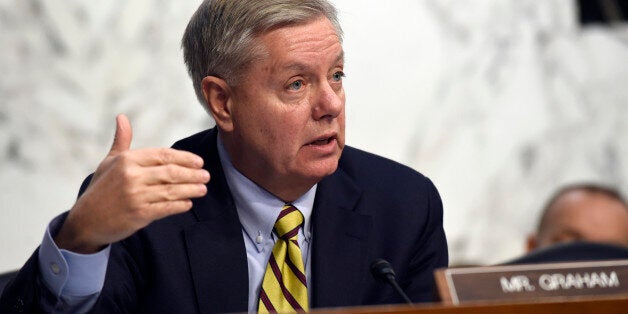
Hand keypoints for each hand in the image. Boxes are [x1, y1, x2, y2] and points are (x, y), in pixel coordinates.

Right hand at [54, 114, 209, 252]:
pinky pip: (166, 208)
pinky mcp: (139, 214)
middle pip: (171, 172)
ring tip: (203, 189)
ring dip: (191, 190)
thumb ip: (122, 140)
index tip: (199, 162)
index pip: (163, 155)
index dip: (185, 158)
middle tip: (206, 176)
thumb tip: (122, 117)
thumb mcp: (109, 162)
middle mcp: (132, 176)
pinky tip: (188, 203)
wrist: (86, 220)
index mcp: (127, 160)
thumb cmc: (100, 188)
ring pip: (171, 191)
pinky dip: (179, 205)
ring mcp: (136, 196)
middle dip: (192, 174)